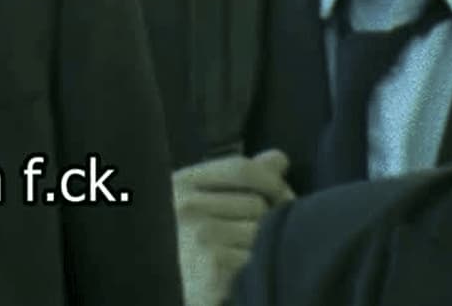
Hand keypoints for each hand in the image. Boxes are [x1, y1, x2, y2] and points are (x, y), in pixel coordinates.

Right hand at [173, 149, 293, 305]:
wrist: (168, 295)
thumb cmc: (187, 253)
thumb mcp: (201, 209)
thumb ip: (238, 181)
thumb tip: (278, 159)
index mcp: (180, 185)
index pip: (241, 167)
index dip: (271, 181)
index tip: (283, 198)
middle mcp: (186, 207)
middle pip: (257, 202)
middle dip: (271, 221)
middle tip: (260, 240)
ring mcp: (200, 236)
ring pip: (262, 232)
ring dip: (264, 248)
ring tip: (246, 259)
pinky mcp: (214, 266)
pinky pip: (258, 258)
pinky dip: (257, 270)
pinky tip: (241, 277)